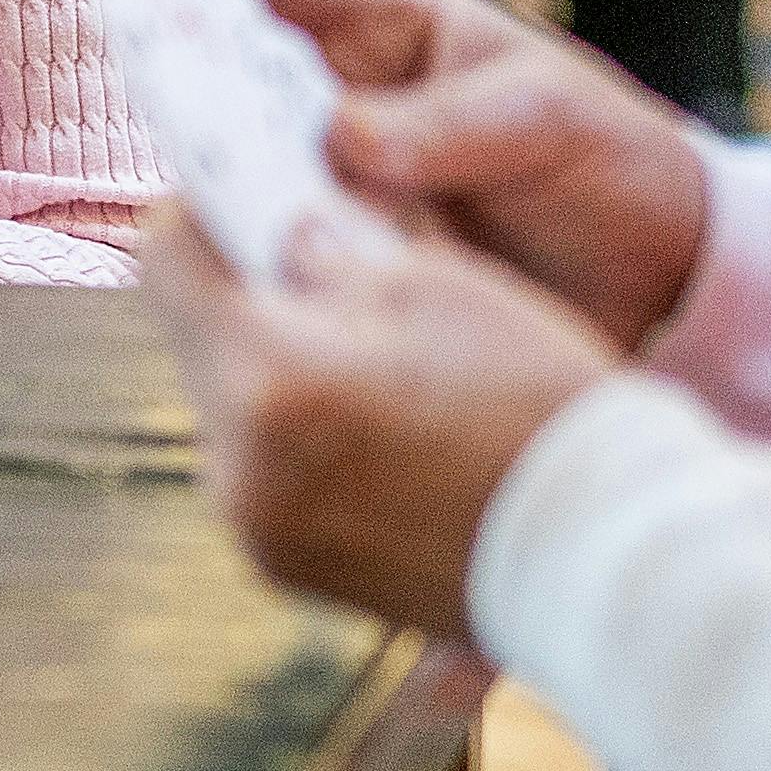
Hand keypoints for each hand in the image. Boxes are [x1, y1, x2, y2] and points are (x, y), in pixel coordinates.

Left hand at [142, 209, 625, 642]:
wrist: (603, 555)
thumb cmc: (537, 404)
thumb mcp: (438, 284)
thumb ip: (327, 248)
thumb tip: (275, 229)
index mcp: (266, 376)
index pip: (167, 258)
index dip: (204, 213)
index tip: (248, 202)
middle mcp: (235, 463)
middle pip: (196, 338)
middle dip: (248, 298)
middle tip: (330, 282)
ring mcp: (254, 527)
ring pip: (228, 407)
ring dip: (275, 373)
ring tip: (375, 366)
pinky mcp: (283, 568)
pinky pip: (262, 472)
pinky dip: (299, 440)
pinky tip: (382, 432)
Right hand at [164, 0, 712, 345]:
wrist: (669, 284)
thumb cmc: (619, 172)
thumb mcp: (547, 125)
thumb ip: (447, 127)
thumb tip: (339, 135)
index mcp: (405, 27)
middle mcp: (361, 92)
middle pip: (238, 52)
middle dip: (171, 44)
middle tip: (110, 52)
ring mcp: (352, 169)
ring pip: (245, 142)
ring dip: (198, 145)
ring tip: (154, 154)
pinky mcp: (354, 244)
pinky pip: (277, 225)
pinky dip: (239, 228)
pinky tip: (204, 243)